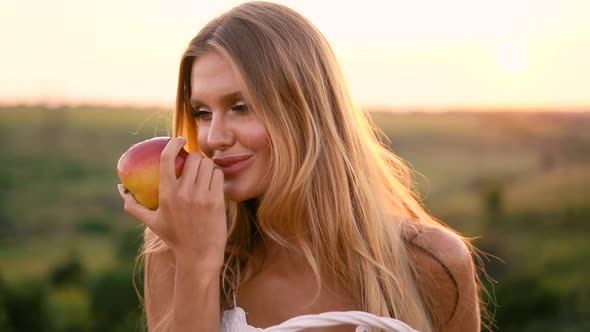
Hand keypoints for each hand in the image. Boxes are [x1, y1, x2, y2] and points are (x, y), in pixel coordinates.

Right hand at [118, 137, 226, 272]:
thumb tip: (120, 188)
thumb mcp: (151, 222)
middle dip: (194, 156)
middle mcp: (184, 193)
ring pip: (208, 165)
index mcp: (166, 195)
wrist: (199, 255)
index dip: (173, 144)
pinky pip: (218, 175)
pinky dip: (215, 174)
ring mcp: (202, 196)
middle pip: (192, 159)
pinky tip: (212, 180)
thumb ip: (133, 204)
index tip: (179, 139)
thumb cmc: (174, 237)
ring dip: (206, 164)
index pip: (166, 159)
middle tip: (193, 162)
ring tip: (203, 171)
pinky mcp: (217, 201)